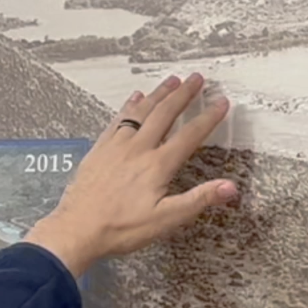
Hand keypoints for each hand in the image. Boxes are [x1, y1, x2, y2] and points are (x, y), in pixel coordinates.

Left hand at [23, 75, 238, 275]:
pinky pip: (117, 120)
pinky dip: (129, 106)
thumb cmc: (121, 229)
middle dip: (183, 94)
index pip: (190, 135)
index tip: (221, 102)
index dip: (208, 118)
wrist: (77, 229)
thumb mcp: (165, 220)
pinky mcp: (99, 149)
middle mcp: (138, 148)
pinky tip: (134, 98)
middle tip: (196, 78)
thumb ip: (198, 200)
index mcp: (157, 165)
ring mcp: (116, 146)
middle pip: (165, 114)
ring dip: (158, 94)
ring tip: (172, 81)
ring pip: (141, 111)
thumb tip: (230, 187)